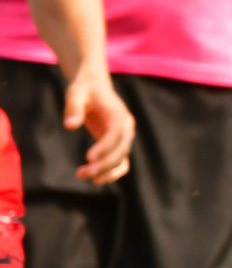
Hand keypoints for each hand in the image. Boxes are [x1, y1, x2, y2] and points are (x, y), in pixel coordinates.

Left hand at [64, 70, 132, 184]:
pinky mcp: (118, 144)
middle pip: (120, 150)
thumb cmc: (84, 90)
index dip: (105, 147)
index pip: (116, 134)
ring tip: (82, 175)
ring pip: (121, 159)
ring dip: (106, 171)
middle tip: (81, 173)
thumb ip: (73, 108)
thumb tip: (70, 126)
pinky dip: (112, 173)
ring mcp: (124, 137)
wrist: (95, 88)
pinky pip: (121, 162)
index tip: (88, 158)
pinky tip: (97, 180)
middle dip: (103, 164)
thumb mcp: (75, 94)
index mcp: (118, 114)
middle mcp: (126, 127)